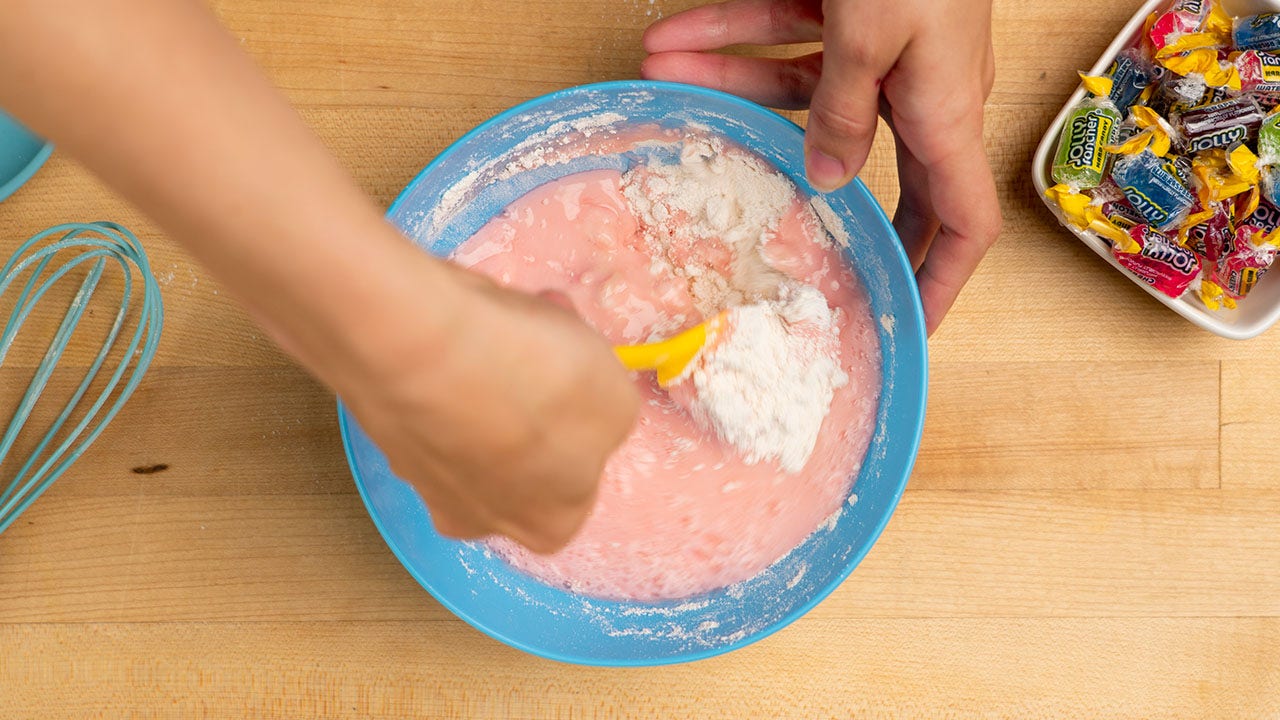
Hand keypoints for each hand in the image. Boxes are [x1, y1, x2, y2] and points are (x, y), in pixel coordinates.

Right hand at [337, 256, 640, 553]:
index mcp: (548, 528)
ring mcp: (421, 476)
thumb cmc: (538, 383)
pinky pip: (432, 391)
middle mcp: (479, 519)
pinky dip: (448, 358)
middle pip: (522, 455)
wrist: (422, 345)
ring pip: (474, 420)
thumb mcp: (618, 401)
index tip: (583, 381)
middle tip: (546, 343)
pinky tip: (457, 324)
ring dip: (492, 372)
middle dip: (535, 398)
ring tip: (503, 320)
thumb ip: (611, 419)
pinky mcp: (382, 427)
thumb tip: (588, 414)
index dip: (583, 426)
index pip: (577, 482)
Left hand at [641, 0, 1002, 333]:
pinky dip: (733, 36)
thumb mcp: (872, 33)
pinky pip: (789, 36)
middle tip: (761, 242)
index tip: (906, 327)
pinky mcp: (852, 8)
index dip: (941, 281)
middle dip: (804, 193)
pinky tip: (675, 38)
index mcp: (945, 109)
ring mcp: (883, 48)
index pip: (963, 223)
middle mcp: (919, 87)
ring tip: (664, 78)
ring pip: (802, 89)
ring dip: (731, 86)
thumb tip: (828, 178)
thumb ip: (843, 108)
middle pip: (864, 162)